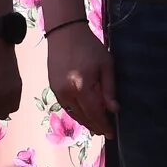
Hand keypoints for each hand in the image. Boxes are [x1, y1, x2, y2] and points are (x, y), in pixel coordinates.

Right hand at [46, 21, 116, 138]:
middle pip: (83, 116)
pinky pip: (66, 106)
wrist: (65, 32)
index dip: (104, 125)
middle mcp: (67, 92)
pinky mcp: (53, 87)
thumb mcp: (106, 65)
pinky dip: (75, 113)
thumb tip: (114, 110)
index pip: (94, 113)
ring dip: (85, 122)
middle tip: (105, 132)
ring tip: (96, 126)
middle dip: (95, 126)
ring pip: (73, 113)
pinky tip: (83, 114)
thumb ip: (109, 89)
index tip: (112, 134)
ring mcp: (58, 90)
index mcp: (82, 86)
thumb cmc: (89, 47)